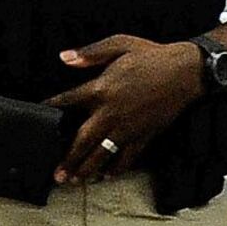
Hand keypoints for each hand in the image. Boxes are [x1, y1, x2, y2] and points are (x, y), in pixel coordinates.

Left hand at [45, 37, 206, 182]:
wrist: (187, 71)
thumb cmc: (153, 56)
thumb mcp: (119, 44)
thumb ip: (90, 53)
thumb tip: (64, 58)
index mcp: (100, 89)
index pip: (66, 102)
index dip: (50, 109)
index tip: (39, 117)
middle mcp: (110, 112)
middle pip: (82, 140)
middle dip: (68, 159)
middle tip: (57, 174)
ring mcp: (128, 126)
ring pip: (103, 153)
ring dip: (88, 169)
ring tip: (76, 181)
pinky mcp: (145, 134)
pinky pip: (128, 156)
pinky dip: (117, 167)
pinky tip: (107, 175)